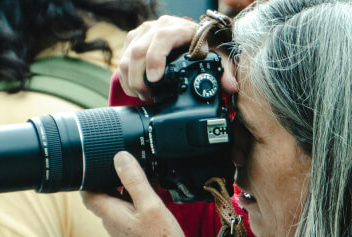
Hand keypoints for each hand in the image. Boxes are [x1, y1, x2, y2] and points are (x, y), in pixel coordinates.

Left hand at [82, 152, 198, 236]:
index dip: (87, 174)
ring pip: (115, 201)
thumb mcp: (150, 205)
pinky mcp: (134, 233)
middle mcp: (112, 221)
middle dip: (107, 177)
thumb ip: (134, 181)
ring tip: (138, 172)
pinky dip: (133, 197)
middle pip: (100, 194)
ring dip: (122, 187)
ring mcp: (122, 228)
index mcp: (110, 213)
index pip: (86, 192)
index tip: (96, 159)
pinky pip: (128, 210)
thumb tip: (120, 157)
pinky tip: (149, 191)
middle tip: (121, 161)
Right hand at [118, 15, 238, 100]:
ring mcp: (143, 33)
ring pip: (125, 58)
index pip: (161, 38)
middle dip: (139, 80)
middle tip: (148, 96)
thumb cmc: (203, 46)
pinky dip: (126, 78)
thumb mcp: (216, 56)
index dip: (155, 59)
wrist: (191, 35)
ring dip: (131, 81)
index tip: (155, 80)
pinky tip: (136, 88)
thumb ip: (224, 70)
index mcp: (178, 28)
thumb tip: (230, 86)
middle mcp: (157, 26)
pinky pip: (120, 60)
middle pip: (137, 51)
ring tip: (143, 95)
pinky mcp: (132, 40)